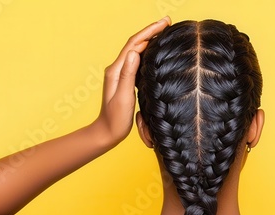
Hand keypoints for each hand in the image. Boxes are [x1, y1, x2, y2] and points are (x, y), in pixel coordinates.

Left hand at [94, 16, 170, 145]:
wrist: (107, 133)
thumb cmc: (115, 119)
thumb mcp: (123, 97)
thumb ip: (128, 75)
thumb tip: (134, 52)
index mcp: (116, 70)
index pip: (134, 44)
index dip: (149, 32)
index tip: (165, 24)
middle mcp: (117, 69)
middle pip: (135, 44)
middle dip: (151, 31)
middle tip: (167, 22)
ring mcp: (121, 74)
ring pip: (136, 50)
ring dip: (149, 39)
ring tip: (164, 32)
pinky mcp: (125, 80)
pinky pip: (137, 61)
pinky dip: (147, 52)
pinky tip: (155, 52)